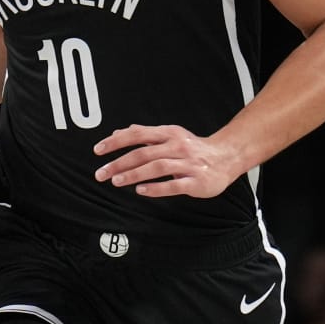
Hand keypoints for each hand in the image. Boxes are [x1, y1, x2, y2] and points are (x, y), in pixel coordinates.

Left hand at [93, 124, 243, 198]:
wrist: (226, 157)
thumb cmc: (194, 148)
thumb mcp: (169, 135)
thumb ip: (144, 134)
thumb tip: (117, 133)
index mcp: (168, 133)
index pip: (137, 134)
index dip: (116, 142)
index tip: (98, 150)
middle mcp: (177, 146)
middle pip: (144, 153)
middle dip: (119, 163)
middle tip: (101, 173)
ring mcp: (187, 164)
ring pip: (157, 167)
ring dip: (134, 174)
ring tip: (117, 181)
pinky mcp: (195, 181)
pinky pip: (174, 185)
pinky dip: (156, 188)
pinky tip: (141, 191)